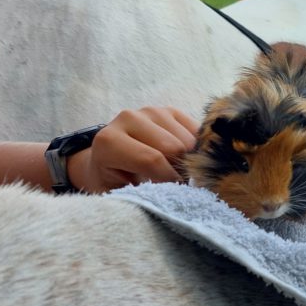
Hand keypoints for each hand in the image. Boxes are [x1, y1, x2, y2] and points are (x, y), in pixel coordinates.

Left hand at [67, 106, 199, 193]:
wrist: (107, 162)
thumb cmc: (115, 184)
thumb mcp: (122, 195)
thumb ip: (143, 193)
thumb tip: (176, 194)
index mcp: (110, 141)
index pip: (152, 160)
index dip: (169, 180)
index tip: (173, 193)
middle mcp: (129, 119)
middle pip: (175, 148)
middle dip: (181, 170)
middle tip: (176, 184)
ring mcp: (151, 111)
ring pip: (189, 140)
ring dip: (190, 160)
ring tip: (176, 171)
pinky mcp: (169, 110)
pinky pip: (196, 131)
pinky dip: (197, 148)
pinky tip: (184, 157)